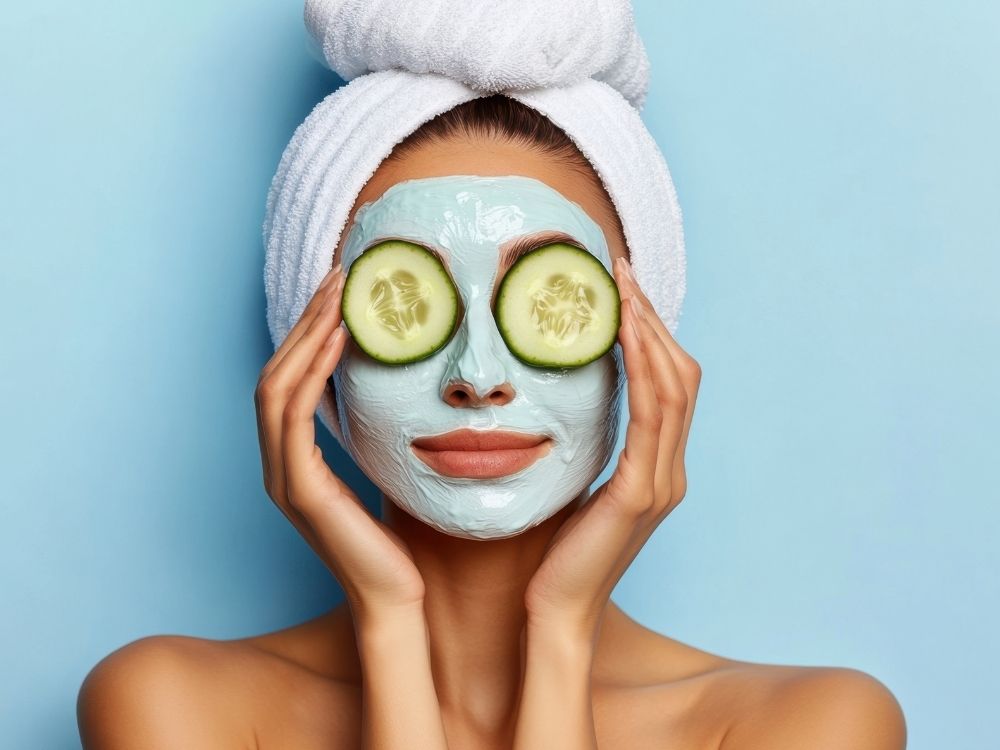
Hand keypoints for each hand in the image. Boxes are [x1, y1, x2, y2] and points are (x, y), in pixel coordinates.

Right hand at [253, 264, 425, 618]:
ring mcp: (282, 478)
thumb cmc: (395, 541)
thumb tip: (394, 388)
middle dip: (305, 321)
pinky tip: (340, 340)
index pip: (288, 381)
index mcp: (293, 461)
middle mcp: (278, 465)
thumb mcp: (381, 473)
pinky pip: (294, 417)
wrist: (396, 598)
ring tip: (340, 295)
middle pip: (276, 373)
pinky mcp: (299, 490)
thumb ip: (371, 435)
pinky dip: (313, 372)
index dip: (307, 333)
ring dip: (306, 335)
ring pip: (276, 388)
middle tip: (339, 277)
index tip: (340, 293)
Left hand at [523, 256, 701, 641]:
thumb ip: (587, 448)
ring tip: (619, 287)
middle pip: (681, 377)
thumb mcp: (576, 487)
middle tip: (620, 273)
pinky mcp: (640, 494)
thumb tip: (560, 398)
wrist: (553, 613)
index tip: (621, 291)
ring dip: (648, 330)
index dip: (652, 335)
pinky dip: (641, 366)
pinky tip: (619, 331)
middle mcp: (671, 472)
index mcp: (658, 470)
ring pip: (672, 388)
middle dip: (652, 319)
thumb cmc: (554, 553)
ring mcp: (662, 483)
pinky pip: (650, 415)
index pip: (670, 387)